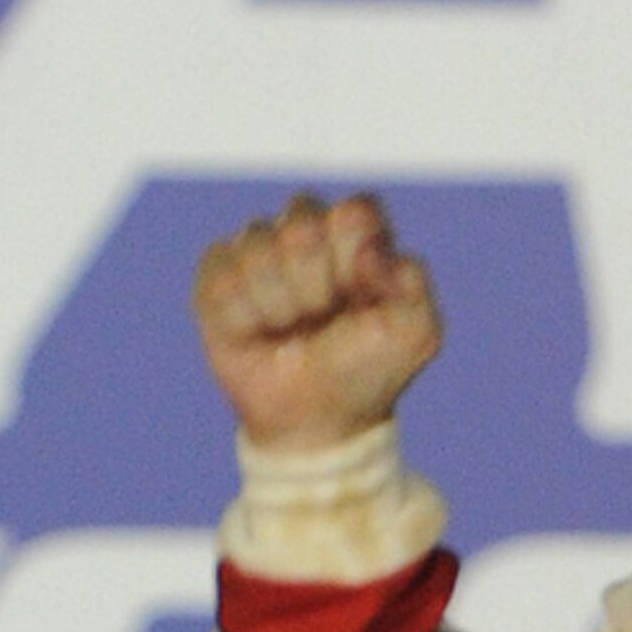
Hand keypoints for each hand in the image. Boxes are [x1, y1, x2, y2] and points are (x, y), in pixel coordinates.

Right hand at [193, 193, 444, 451]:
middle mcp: (306, 229)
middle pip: (301, 222)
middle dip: (314, 285)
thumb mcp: (414, 332)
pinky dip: (242, 318)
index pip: (353, 212)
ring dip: (278, 305)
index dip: (353, 260)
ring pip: (257, 248)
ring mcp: (258, 249)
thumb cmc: (367, 368)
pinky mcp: (216, 275)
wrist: (313, 418)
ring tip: (289, 332)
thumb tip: (368, 249)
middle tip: (322, 319)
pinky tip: (256, 335)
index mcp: (358, 231)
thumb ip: (411, 278)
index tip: (360, 298)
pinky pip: (221, 277)